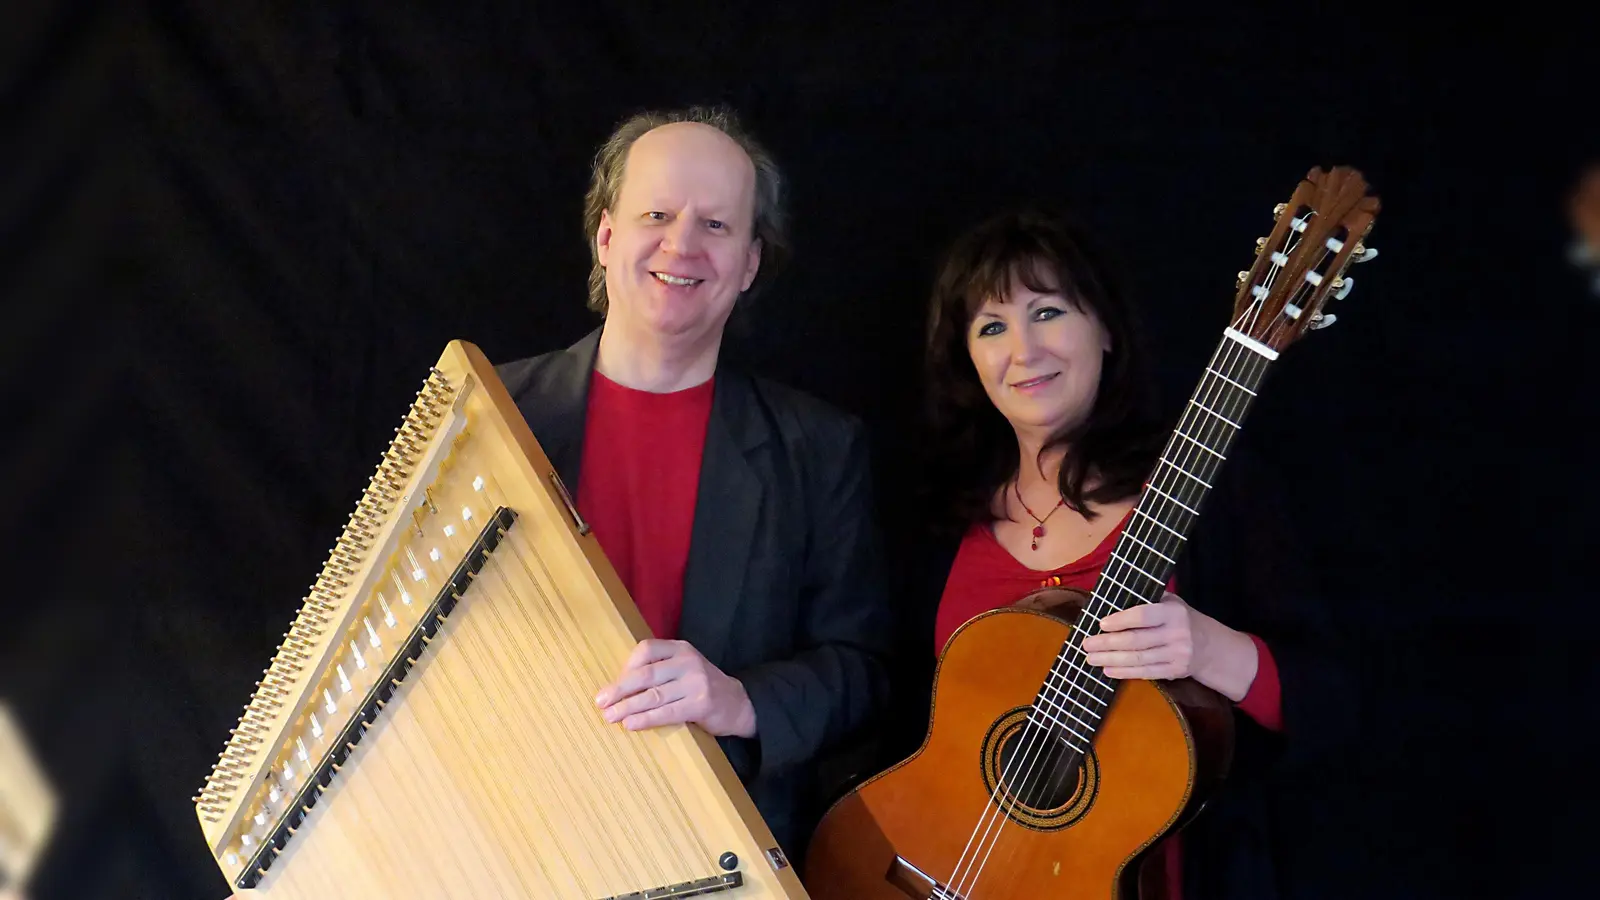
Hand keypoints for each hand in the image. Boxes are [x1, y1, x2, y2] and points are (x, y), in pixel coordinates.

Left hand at [594, 639, 756, 736]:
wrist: (739, 704)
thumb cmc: (702, 687)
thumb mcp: (683, 669)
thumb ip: (659, 670)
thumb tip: (618, 686)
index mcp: (680, 648)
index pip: (646, 650)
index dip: (626, 667)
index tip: (612, 686)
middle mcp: (688, 661)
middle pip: (646, 673)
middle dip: (620, 689)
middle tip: (601, 702)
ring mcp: (696, 682)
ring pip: (653, 695)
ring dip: (628, 707)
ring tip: (610, 716)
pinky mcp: (701, 703)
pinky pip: (667, 712)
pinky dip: (646, 719)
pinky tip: (631, 724)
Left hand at [1080, 591, 1257, 700]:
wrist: (1209, 646)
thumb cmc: (1179, 619)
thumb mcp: (1170, 603)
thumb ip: (1147, 601)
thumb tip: (1110, 602)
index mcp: (1173, 612)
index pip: (1143, 616)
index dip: (1120, 620)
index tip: (1101, 624)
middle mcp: (1176, 634)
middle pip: (1136, 641)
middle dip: (1107, 644)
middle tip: (1086, 644)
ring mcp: (1177, 655)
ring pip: (1138, 659)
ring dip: (1111, 660)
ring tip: (1092, 658)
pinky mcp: (1175, 671)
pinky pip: (1146, 673)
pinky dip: (1125, 673)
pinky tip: (1109, 670)